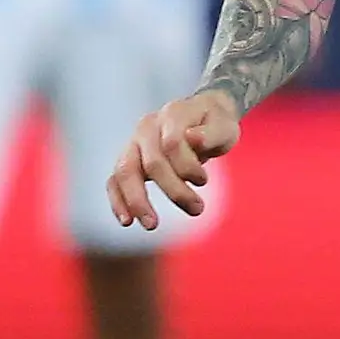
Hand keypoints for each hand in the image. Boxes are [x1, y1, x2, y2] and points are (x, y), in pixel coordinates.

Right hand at [109, 88, 242, 228]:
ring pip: (125, 172)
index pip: (173, 143)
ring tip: (151, 224)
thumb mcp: (225, 126)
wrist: (202, 115)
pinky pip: (114, 181)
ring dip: (137, 201)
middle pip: (151, 162)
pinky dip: (118, 201)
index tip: (204, 181)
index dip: (188, 166)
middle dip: (173, 190)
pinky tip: (127, 221)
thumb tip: (193, 139)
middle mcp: (147, 127)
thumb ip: (211, 134)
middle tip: (197, 210)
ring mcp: (134, 143)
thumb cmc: (215, 124)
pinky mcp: (128, 160)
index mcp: (172, 114)